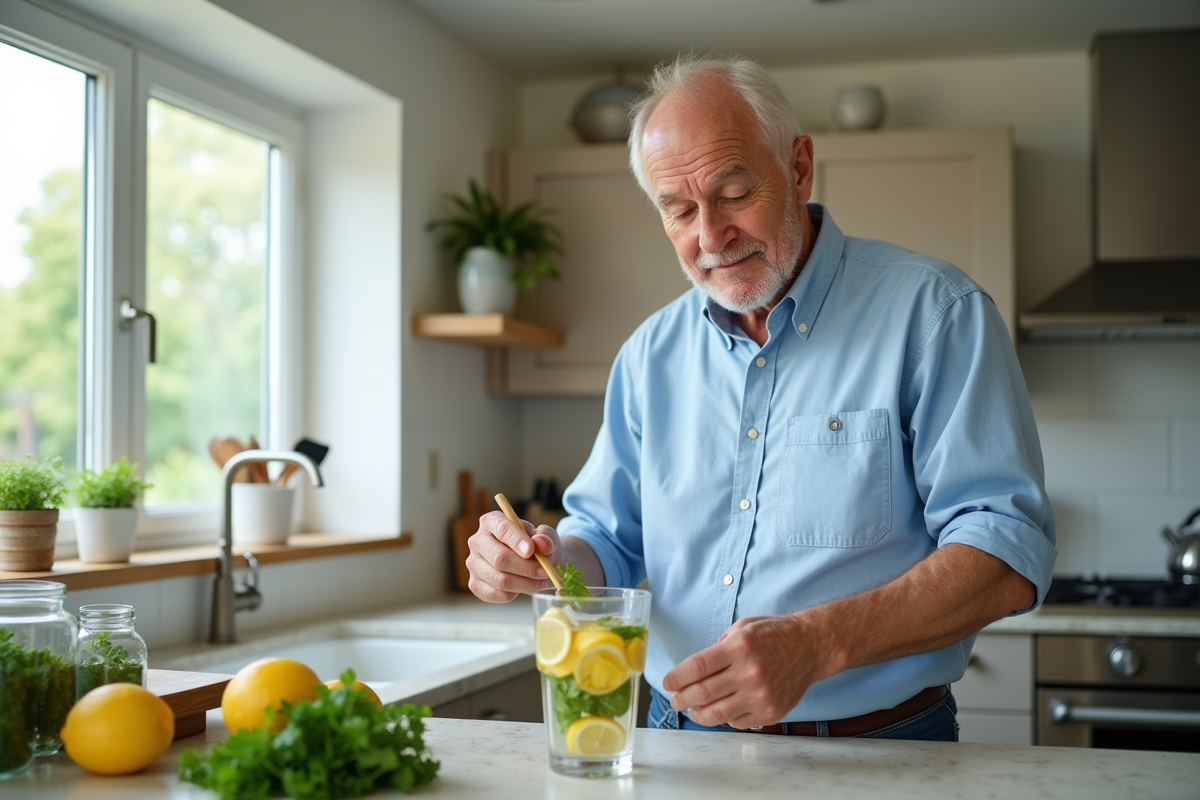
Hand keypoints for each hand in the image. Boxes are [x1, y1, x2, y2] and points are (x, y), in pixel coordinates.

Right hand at [465, 509, 561, 601]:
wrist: (532, 562)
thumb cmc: (536, 545)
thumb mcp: (545, 536)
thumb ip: (546, 538)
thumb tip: (542, 544)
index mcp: (491, 521)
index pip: (502, 529)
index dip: (516, 540)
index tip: (531, 551)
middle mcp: (477, 541)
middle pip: (499, 558)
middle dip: (527, 568)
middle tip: (546, 572)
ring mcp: (473, 564)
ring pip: (499, 579)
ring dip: (526, 584)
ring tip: (543, 581)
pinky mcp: (475, 584)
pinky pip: (495, 594)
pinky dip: (515, 593)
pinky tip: (525, 586)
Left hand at [661, 614, 825, 728]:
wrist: (810, 646)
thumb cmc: (774, 634)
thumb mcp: (742, 628)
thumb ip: (718, 647)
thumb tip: (693, 671)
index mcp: (739, 647)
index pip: (697, 667)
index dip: (676, 678)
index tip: (667, 683)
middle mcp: (749, 672)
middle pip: (702, 693)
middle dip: (682, 699)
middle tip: (675, 700)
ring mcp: (761, 695)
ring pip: (717, 713)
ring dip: (698, 714)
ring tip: (692, 709)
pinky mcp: (771, 711)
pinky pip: (737, 721)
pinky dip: (724, 717)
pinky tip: (721, 709)